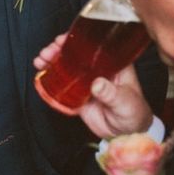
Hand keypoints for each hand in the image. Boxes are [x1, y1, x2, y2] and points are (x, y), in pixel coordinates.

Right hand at [34, 34, 153, 138]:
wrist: (126, 134)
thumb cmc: (133, 114)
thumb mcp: (125, 103)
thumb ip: (112, 94)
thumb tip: (97, 84)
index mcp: (113, 64)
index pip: (94, 45)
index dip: (78, 39)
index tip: (64, 39)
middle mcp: (97, 68)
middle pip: (76, 52)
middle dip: (59, 48)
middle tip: (48, 51)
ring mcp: (85, 80)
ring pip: (66, 64)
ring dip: (51, 59)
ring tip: (40, 60)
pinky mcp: (75, 92)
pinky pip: (60, 82)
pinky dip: (49, 76)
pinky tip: (40, 73)